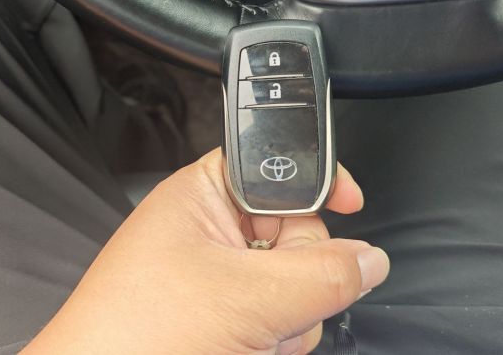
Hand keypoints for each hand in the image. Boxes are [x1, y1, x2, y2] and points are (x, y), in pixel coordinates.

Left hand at [22, 149, 389, 354]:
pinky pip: (276, 313)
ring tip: (252, 334)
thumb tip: (368, 258)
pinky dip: (275, 335)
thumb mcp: (245, 297)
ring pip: (291, 280)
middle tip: (276, 300)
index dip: (316, 180)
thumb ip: (321, 274)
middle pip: (295, 230)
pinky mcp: (222, 313)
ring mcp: (216, 275)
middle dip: (300, 272)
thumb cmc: (134, 334)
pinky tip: (249, 348)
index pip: (275, 166)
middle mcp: (209, 229)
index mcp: (202, 195)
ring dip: (287, 315)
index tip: (351, 202)